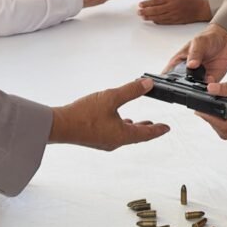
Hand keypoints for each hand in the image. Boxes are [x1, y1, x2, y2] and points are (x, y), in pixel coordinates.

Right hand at [48, 78, 169, 150]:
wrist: (59, 125)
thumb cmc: (83, 114)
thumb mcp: (111, 97)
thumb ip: (131, 90)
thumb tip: (148, 84)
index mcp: (122, 135)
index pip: (146, 134)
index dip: (158, 129)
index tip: (167, 128)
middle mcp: (115, 142)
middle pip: (136, 136)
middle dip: (147, 129)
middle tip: (156, 126)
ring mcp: (104, 142)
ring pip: (124, 135)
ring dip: (133, 128)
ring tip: (137, 122)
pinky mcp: (95, 138)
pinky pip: (113, 133)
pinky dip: (120, 126)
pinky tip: (115, 119)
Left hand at [138, 0, 210, 24]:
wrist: (200, 8)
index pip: (156, 1)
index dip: (146, 3)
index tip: (140, 4)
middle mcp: (172, 6)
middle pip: (155, 10)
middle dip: (145, 11)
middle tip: (138, 12)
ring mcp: (174, 15)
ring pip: (158, 17)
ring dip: (149, 17)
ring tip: (143, 16)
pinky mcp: (176, 21)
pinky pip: (164, 22)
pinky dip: (156, 21)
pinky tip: (152, 20)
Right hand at [162, 23, 226, 82]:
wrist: (224, 40)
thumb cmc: (207, 38)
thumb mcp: (199, 42)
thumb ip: (195, 53)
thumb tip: (190, 64)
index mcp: (178, 63)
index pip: (168, 75)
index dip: (168, 82)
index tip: (174, 82)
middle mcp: (187, 72)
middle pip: (182, 85)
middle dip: (187, 87)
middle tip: (194, 78)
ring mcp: (199, 78)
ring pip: (196, 89)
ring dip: (200, 87)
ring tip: (205, 77)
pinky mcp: (210, 81)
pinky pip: (209, 88)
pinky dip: (211, 87)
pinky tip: (212, 79)